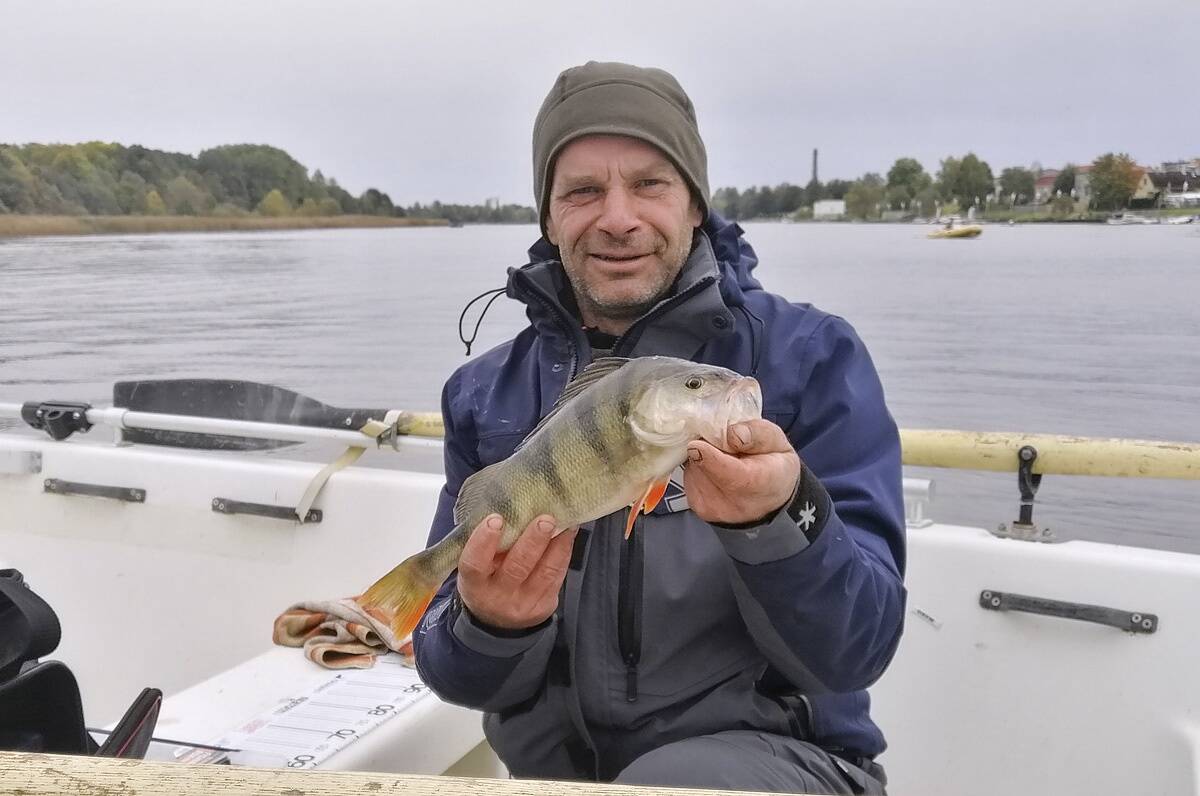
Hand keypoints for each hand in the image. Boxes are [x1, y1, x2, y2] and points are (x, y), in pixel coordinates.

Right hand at [457, 514, 577, 630]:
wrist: (496, 620)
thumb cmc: (485, 579)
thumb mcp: (477, 566)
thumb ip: (488, 545)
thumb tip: (513, 508)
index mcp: (474, 584)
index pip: (474, 563)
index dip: (484, 541)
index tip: (496, 519)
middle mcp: (497, 596)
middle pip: (516, 567)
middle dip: (533, 541)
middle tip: (545, 519)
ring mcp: (523, 603)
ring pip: (544, 572)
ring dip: (556, 544)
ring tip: (564, 521)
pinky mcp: (545, 605)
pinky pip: (557, 575)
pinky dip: (564, 551)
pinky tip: (568, 532)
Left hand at [683, 419, 801, 524]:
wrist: (769, 499)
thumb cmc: (775, 466)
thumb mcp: (777, 441)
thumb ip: (757, 434)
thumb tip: (732, 434)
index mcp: (761, 484)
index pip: (731, 475)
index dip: (710, 458)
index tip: (697, 444)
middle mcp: (735, 503)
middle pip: (705, 468)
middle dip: (707, 447)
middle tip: (724, 443)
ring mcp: (714, 508)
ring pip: (694, 470)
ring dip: (702, 457)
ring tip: (723, 458)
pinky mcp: (698, 507)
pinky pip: (690, 477)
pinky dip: (698, 468)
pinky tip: (714, 468)